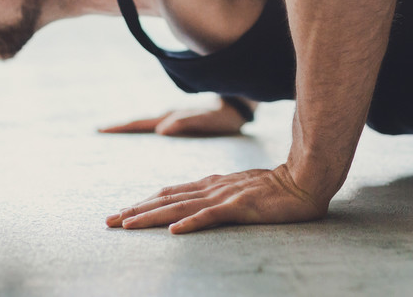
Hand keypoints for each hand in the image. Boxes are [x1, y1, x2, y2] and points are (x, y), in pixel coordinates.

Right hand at [97, 104, 245, 136]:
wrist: (238, 106)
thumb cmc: (224, 117)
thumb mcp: (207, 121)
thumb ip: (186, 123)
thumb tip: (161, 129)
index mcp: (171, 117)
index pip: (140, 122)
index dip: (121, 127)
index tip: (100, 129)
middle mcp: (168, 116)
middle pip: (139, 121)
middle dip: (119, 126)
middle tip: (98, 130)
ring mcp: (172, 117)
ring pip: (145, 123)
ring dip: (129, 128)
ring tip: (112, 133)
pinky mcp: (178, 121)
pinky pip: (155, 125)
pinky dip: (142, 129)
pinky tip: (141, 135)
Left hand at [105, 164, 328, 233]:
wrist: (305, 180)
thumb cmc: (275, 187)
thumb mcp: (238, 189)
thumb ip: (216, 195)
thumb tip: (194, 206)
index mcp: (210, 184)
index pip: (169, 194)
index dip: (143, 203)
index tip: (120, 214)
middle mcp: (212, 187)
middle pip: (166, 200)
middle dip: (135, 211)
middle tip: (108, 222)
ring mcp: (225, 196)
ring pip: (180, 208)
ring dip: (152, 217)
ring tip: (127, 225)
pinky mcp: (241, 207)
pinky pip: (212, 217)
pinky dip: (192, 224)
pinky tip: (175, 233)